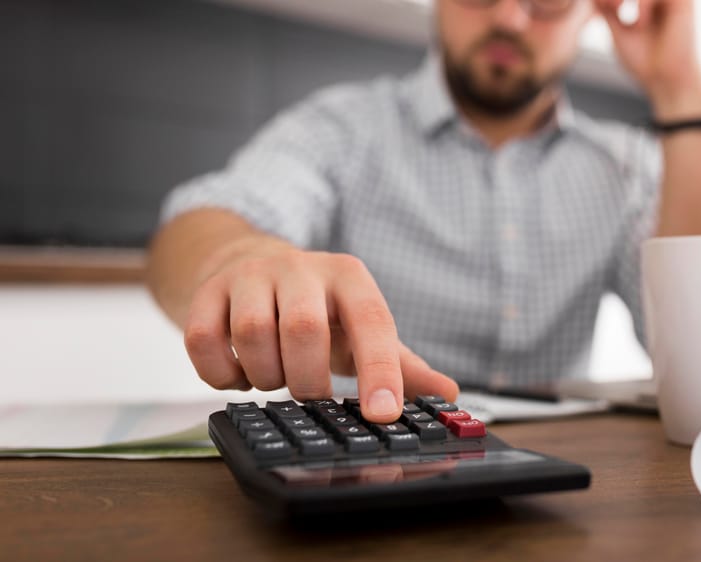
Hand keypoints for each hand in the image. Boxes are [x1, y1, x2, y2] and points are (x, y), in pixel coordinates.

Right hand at [183, 239, 457, 422]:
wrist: (249, 264)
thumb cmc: (318, 308)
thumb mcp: (360, 328)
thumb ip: (400, 363)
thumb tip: (449, 393)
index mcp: (349, 277)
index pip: (372, 323)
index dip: (379, 371)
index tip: (383, 414)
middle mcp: (301, 268)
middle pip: (304, 331)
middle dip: (307, 380)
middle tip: (308, 391)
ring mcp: (250, 275)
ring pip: (253, 335)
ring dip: (265, 375)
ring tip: (274, 377)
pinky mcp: (207, 291)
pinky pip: (204, 341)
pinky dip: (221, 374)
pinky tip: (238, 373)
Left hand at [593, 0, 700, 117]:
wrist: (667, 82)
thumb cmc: (645, 62)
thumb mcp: (619, 32)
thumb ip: (608, 11)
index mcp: (648, 0)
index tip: (599, 7)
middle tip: (606, 7)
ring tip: (615, 10)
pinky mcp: (684, 2)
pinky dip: (644, 2)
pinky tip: (639, 24)